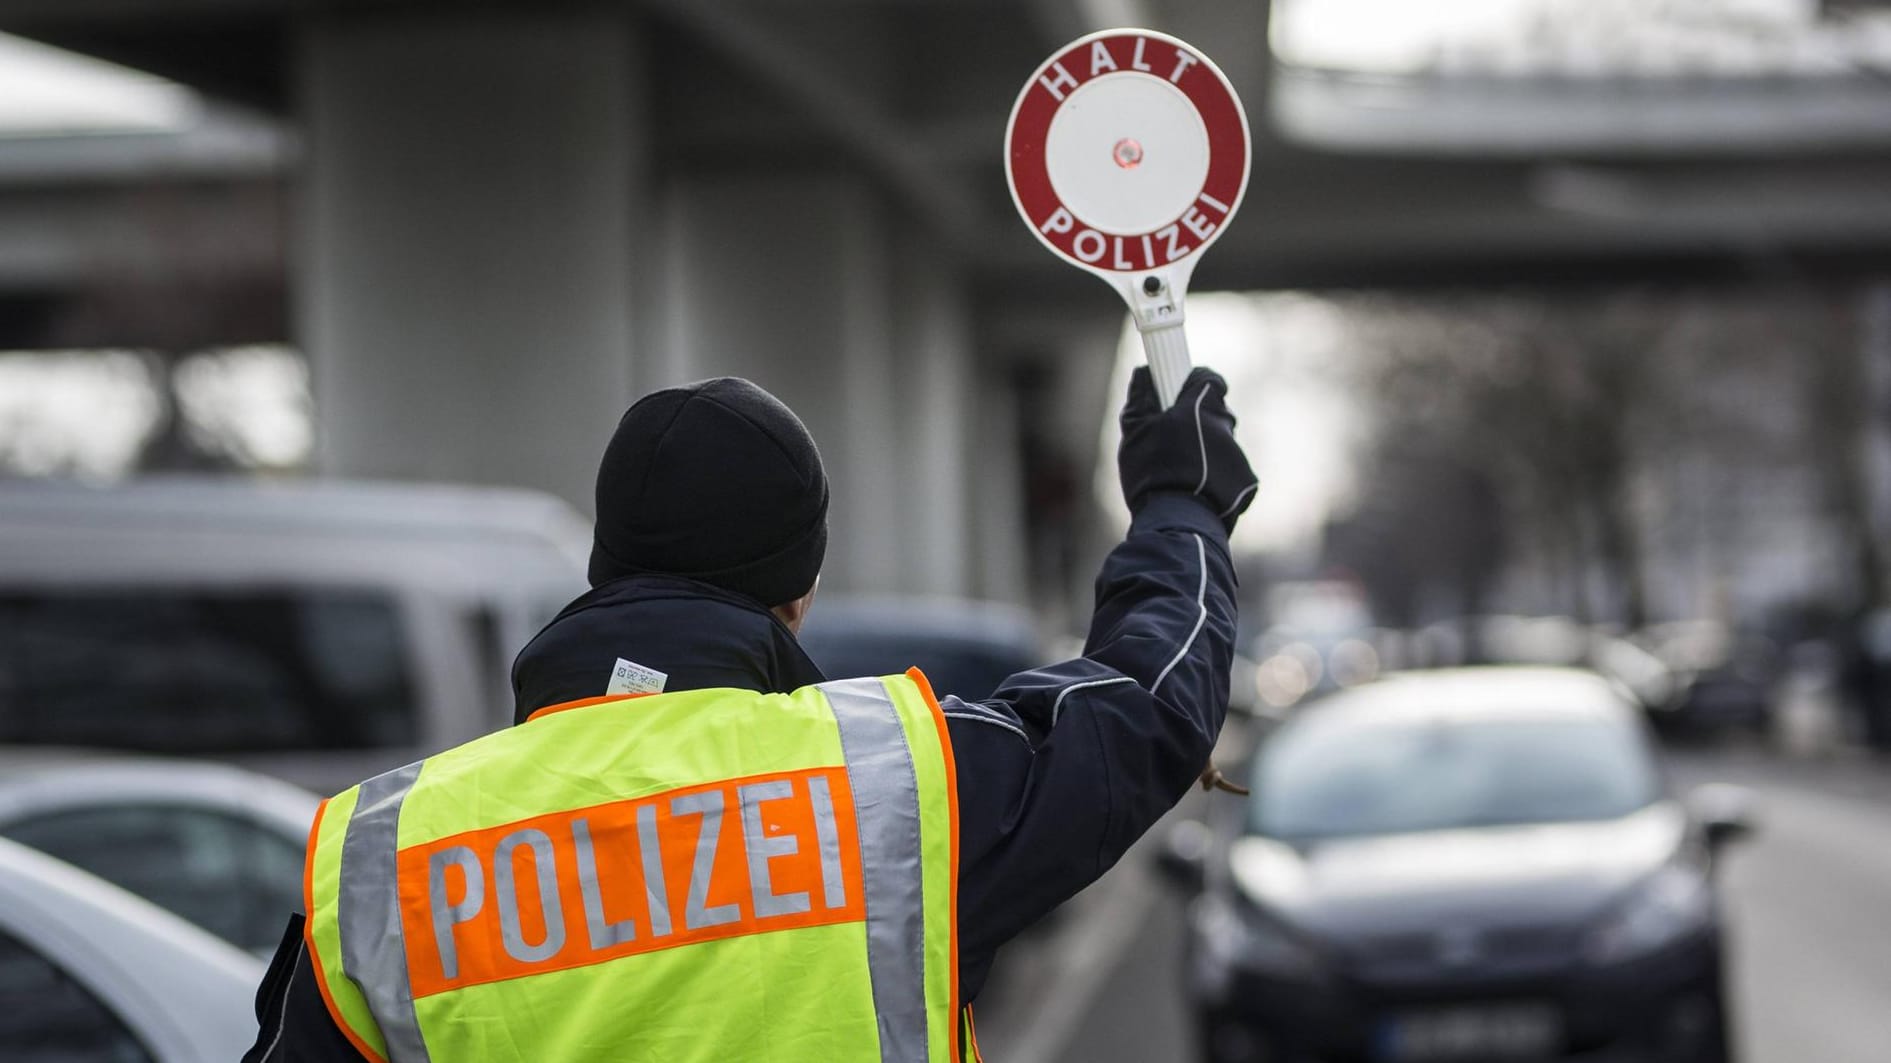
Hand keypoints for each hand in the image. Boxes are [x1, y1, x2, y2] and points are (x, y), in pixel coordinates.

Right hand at [1117, 366, 1257, 532]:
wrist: (1178, 520)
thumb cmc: (1152, 470)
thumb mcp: (1135, 431)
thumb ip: (1140, 397)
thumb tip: (1144, 373)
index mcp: (1200, 405)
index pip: (1209, 379)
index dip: (1193, 384)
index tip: (1178, 394)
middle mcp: (1225, 425)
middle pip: (1215, 412)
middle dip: (1197, 420)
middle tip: (1172, 439)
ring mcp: (1238, 454)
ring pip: (1221, 443)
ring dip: (1205, 450)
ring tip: (1180, 472)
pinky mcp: (1247, 481)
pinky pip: (1230, 471)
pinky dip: (1215, 477)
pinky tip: (1195, 491)